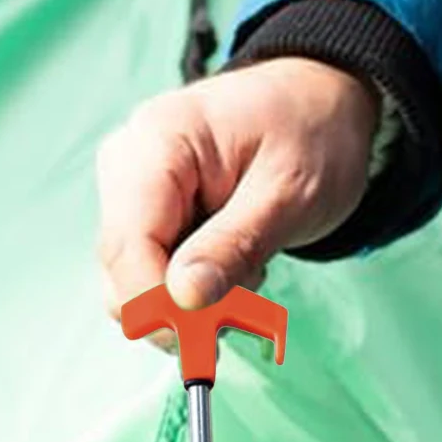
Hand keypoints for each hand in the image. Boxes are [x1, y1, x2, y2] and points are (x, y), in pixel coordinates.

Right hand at [96, 58, 377, 315]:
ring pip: (132, 279)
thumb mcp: (289, 193)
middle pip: (121, 268)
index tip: (207, 342)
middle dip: (179, 307)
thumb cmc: (312, 132)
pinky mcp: (144, 209)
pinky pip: (150, 270)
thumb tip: (181, 302)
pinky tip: (234, 264)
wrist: (320, 99)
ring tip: (250, 271)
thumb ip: (234, 246)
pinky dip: (192, 287)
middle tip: (247, 309)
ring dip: (190, 302)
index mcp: (158, 141)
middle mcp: (128, 161)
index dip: (158, 305)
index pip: (129, 245)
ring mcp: (130, 187)